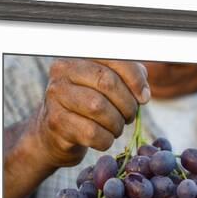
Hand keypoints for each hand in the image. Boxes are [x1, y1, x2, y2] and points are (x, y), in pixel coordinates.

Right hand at [4, 59, 149, 197]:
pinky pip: (92, 133)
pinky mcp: (56, 123)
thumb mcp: (103, 88)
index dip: (135, 79)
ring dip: (116, 124)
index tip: (144, 97)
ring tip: (116, 128)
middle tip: (129, 117)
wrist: (52, 136)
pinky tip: (104, 139)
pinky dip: (105, 140)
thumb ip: (127, 80)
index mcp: (78, 56)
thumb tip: (143, 93)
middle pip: (107, 83)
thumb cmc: (84, 109)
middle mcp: (63, 72)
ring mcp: (56, 97)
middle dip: (127, 104)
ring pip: (99, 108)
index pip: (114, 59)